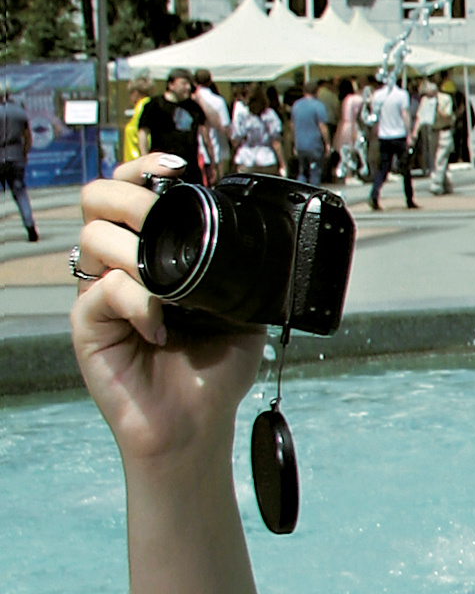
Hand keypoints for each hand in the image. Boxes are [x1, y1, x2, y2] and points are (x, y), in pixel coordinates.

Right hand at [71, 158, 263, 470]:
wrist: (197, 424)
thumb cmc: (212, 372)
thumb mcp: (242, 311)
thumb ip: (244, 273)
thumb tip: (267, 238)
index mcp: (150, 254)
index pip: (128, 190)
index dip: (144, 168)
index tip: (177, 168)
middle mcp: (118, 266)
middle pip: (97, 199)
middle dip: (132, 199)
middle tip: (162, 223)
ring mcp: (99, 294)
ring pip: (95, 238)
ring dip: (137, 253)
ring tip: (169, 288)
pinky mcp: (87, 326)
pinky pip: (104, 291)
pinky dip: (139, 302)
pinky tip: (161, 326)